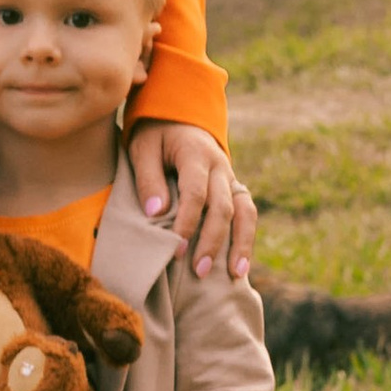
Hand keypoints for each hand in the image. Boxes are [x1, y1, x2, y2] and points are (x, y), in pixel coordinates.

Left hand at [126, 119, 254, 281]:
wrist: (177, 115)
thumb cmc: (154, 135)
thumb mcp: (142, 148)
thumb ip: (148, 179)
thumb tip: (155, 213)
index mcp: (196, 154)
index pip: (196, 193)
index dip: (187, 222)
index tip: (175, 249)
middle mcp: (220, 166)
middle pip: (222, 206)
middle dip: (212, 241)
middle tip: (198, 271)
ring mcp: (231, 177)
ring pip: (244, 211)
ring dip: (240, 243)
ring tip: (234, 275)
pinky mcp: (234, 187)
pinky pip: (247, 213)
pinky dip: (247, 238)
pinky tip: (240, 265)